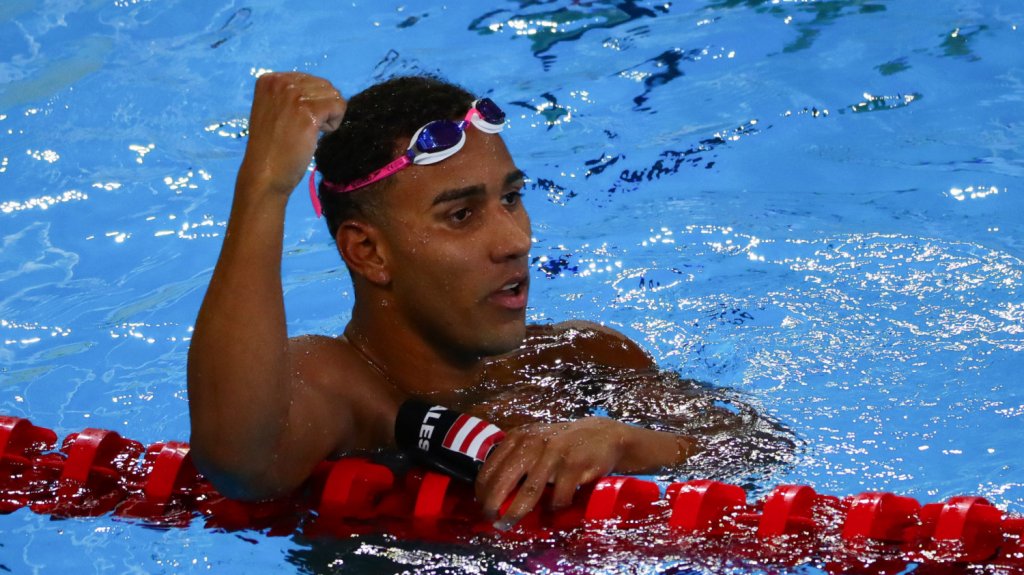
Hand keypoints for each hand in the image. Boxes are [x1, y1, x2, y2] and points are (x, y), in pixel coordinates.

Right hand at [238, 72, 345, 196]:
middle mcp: (280, 82)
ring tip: (311, 132)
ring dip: (328, 115)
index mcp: (270, 79)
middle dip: (323, 108)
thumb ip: (292, 96)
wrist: (264, 173)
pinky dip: (334, 123)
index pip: (310, 80)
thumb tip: (326, 90)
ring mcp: (294, 95)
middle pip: (324, 85)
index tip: (296, 121)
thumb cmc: (271, 148)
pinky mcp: (308, 111)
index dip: (312, 103)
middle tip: (306, 128)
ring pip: (334, 95)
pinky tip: (319, 134)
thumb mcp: (275, 111)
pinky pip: (339, 106)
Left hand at [475, 417, 630, 528]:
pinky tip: (552, 511)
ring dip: (515, 513)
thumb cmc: (564, 444)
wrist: (603, 435)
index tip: (481, 505)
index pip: (491, 467)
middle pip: (504, 481)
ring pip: (529, 492)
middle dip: (493, 505)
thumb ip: (517, 459)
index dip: (482, 490)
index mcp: (519, 437)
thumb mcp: (536, 442)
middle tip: (491, 520)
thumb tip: (495, 492)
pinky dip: (553, 509)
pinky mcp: (573, 466)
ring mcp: (553, 454)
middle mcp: (533, 443)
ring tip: (508, 523)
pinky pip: (558, 497)